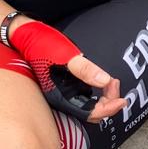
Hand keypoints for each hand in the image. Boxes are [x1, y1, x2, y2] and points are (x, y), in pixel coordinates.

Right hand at [7, 16, 124, 124]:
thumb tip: (105, 81)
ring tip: (113, 82)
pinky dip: (99, 91)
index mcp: (60, 96)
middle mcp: (63, 98)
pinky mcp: (67, 84)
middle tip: (116, 84)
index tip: (122, 100)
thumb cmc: (41, 44)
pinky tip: (105, 80)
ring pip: (90, 105)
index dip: (108, 109)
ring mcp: (66, 91)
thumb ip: (85, 69)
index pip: (89, 114)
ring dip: (105, 98)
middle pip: (92, 113)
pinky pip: (86, 95)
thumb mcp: (65, 55)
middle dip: (109, 103)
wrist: (26, 34)